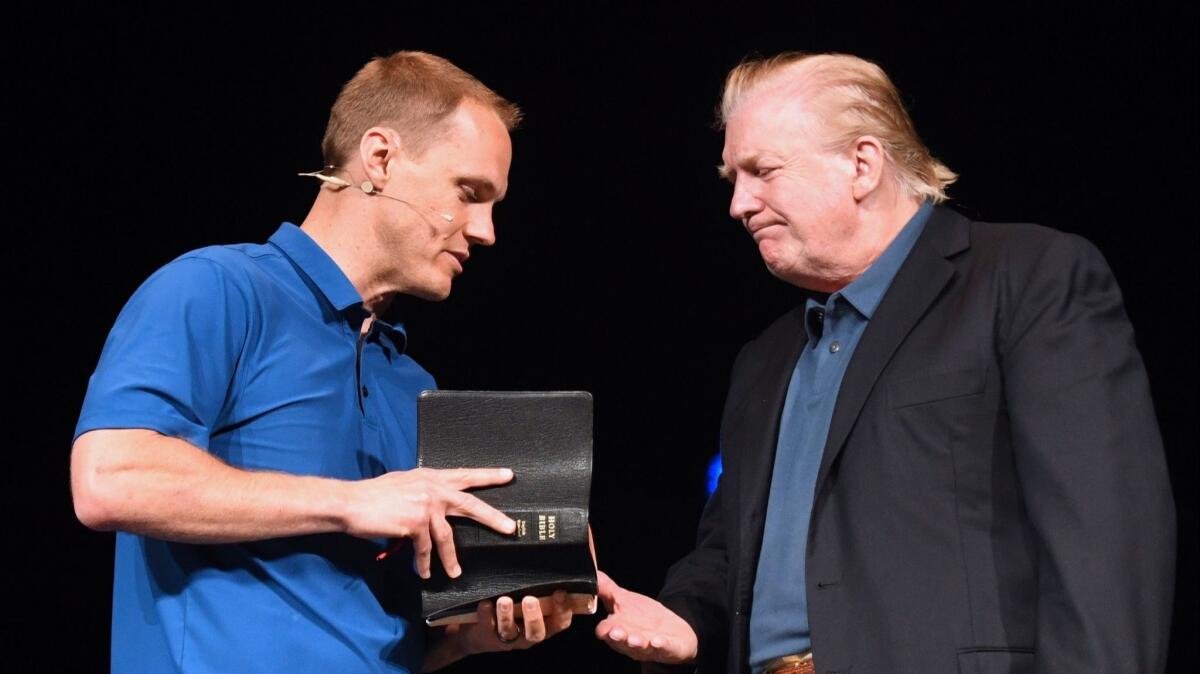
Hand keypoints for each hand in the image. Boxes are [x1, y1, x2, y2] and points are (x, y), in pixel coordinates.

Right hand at [343, 467, 514, 577]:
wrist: (350, 503)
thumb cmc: (372, 496)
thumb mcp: (403, 484)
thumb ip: (422, 490)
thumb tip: (434, 500)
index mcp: (430, 477)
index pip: (464, 475)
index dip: (486, 475)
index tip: (507, 475)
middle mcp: (431, 488)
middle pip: (469, 504)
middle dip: (492, 517)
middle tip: (510, 527)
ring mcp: (425, 505)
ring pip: (447, 536)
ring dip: (450, 558)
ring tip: (455, 572)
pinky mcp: (415, 523)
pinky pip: (425, 549)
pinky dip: (424, 562)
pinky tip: (423, 571)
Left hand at [462, 591, 576, 652]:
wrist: (480, 631)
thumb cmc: (514, 608)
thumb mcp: (529, 601)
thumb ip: (540, 590)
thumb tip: (549, 564)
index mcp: (544, 626)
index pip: (560, 623)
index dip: (563, 610)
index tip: (560, 592)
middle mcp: (527, 636)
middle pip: (536, 633)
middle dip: (534, 618)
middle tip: (530, 600)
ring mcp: (507, 639)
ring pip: (509, 632)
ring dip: (507, 616)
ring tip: (504, 600)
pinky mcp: (487, 638)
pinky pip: (486, 628)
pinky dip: (486, 615)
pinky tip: (485, 603)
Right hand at [595, 570, 697, 662]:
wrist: (673, 633)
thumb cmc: (644, 618)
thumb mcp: (624, 600)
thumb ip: (606, 589)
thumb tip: (592, 573)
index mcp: (618, 629)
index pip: (606, 632)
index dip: (604, 631)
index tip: (603, 629)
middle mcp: (631, 641)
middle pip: (621, 642)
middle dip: (618, 638)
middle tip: (615, 633)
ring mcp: (650, 646)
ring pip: (641, 647)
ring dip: (637, 643)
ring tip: (634, 639)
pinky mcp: (668, 647)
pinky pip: (665, 647)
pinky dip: (661, 644)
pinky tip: (658, 640)